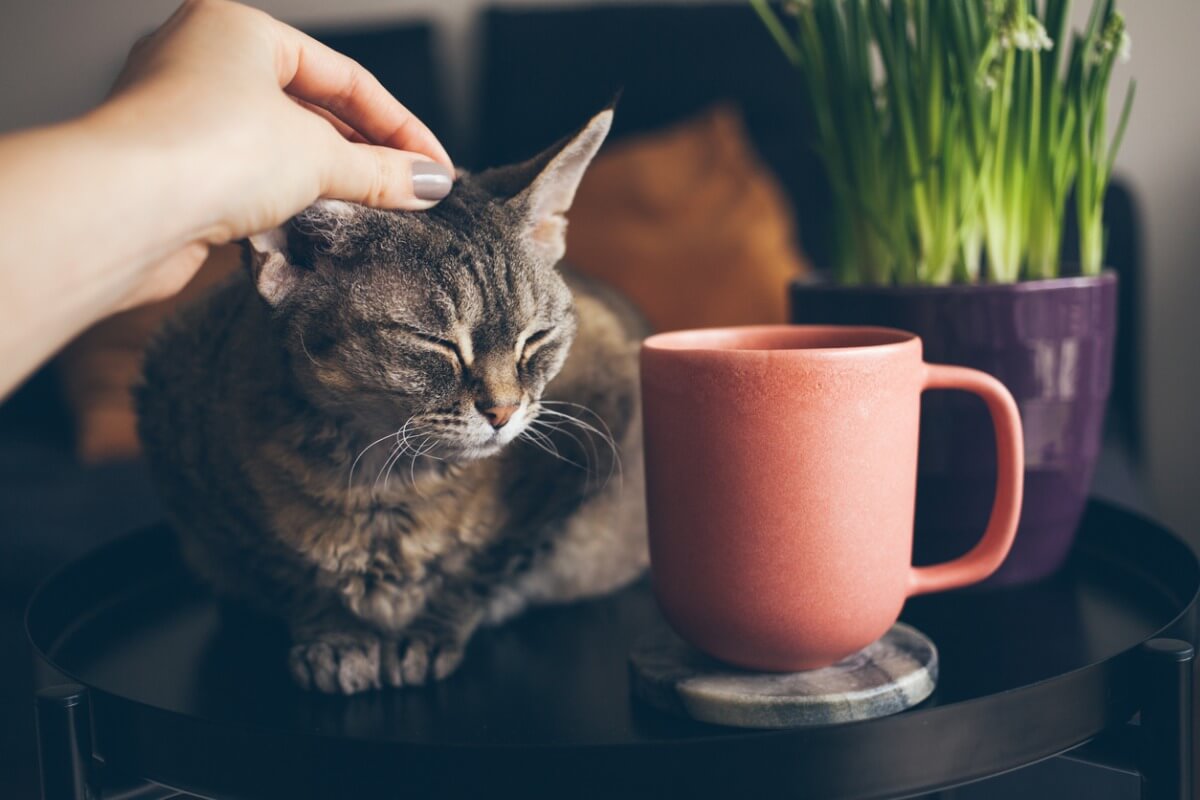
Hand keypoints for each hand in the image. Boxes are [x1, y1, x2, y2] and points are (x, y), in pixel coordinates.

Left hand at [103, 0, 454, 305]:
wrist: (122, 210)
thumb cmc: (208, 149)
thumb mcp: (318, 157)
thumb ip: (379, 171)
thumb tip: (429, 185)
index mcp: (240, 30)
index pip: (345, 77)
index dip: (400, 127)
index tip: (436, 169)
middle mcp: (205, 63)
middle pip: (312, 111)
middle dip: (366, 156)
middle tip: (414, 194)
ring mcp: (185, 118)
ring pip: (280, 149)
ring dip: (330, 183)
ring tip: (377, 214)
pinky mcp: (175, 173)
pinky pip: (248, 182)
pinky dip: (288, 204)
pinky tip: (321, 228)